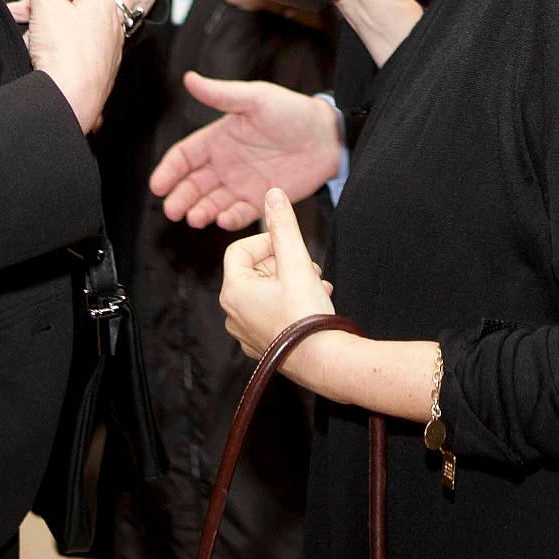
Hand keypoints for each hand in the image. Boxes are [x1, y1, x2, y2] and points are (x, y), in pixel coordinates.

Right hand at [19, 0, 122, 132]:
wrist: (71, 102)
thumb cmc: (64, 53)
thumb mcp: (46, 7)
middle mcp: (109, 19)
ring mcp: (104, 43)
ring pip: (72, 15)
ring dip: (45, 10)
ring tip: (20, 13)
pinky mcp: (95, 64)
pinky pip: (73, 36)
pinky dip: (54, 30)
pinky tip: (37, 37)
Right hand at [150, 73, 341, 228]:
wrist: (329, 136)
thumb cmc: (292, 111)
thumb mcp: (255, 98)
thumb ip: (221, 94)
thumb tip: (189, 78)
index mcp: (219, 138)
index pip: (185, 157)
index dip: (169, 171)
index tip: (157, 186)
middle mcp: (226, 163)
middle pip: (193, 184)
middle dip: (180, 197)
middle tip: (172, 210)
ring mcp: (242, 183)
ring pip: (212, 202)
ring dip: (201, 210)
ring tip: (194, 217)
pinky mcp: (262, 199)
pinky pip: (240, 213)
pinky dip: (230, 219)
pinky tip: (223, 219)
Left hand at [221, 189, 335, 379]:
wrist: (324, 363)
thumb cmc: (307, 316)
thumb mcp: (297, 263)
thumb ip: (283, 226)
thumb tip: (272, 195)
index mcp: (234, 291)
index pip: (240, 250)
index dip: (266, 242)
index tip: (290, 248)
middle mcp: (233, 314)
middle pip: (253, 271)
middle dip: (283, 262)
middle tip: (309, 267)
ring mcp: (246, 333)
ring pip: (265, 292)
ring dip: (291, 281)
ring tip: (317, 284)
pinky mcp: (262, 346)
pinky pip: (271, 313)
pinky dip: (290, 303)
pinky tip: (314, 304)